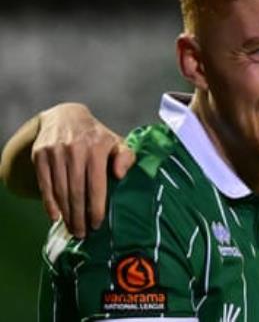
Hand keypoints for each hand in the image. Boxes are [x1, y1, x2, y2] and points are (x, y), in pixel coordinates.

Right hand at [31, 103, 134, 236]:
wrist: (66, 116)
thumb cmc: (97, 137)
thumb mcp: (116, 142)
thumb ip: (126, 157)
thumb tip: (120, 175)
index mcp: (97, 148)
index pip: (96, 184)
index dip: (96, 207)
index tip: (97, 225)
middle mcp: (75, 149)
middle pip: (77, 191)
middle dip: (79, 216)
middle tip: (82, 235)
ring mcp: (56, 151)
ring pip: (60, 190)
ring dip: (66, 213)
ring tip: (72, 229)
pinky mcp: (40, 155)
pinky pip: (44, 184)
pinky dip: (49, 202)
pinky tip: (55, 216)